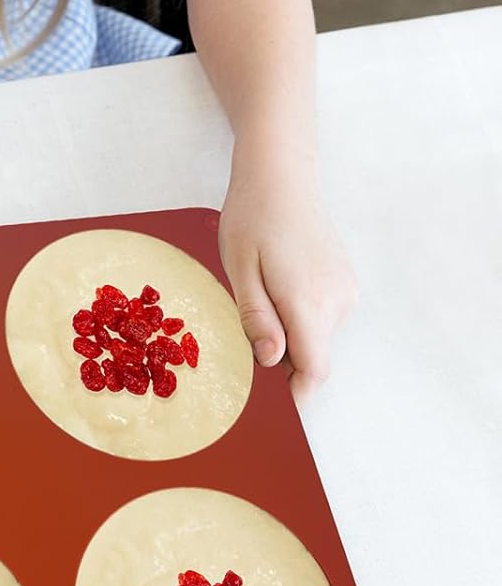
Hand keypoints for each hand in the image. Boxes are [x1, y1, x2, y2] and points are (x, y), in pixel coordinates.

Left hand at [219, 149, 357, 399]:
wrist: (281, 177)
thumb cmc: (252, 219)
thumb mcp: (239, 269)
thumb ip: (257, 317)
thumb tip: (270, 361)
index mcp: (309, 302)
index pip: (314, 369)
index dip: (294, 395)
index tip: (269, 409)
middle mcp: (337, 302)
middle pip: (314, 356)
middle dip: (281, 365)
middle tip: (240, 357)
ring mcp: (345, 291)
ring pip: (316, 336)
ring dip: (288, 338)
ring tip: (253, 307)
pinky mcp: (344, 282)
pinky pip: (321, 316)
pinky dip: (298, 319)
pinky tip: (272, 293)